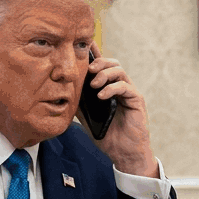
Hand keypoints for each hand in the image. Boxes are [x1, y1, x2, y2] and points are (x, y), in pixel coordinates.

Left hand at [83, 43, 157, 176]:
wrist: (123, 153)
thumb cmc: (107, 136)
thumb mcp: (86, 118)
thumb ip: (78, 103)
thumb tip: (62, 92)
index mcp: (107, 88)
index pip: (101, 67)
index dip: (94, 54)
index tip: (83, 45)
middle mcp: (119, 87)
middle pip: (112, 63)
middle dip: (99, 62)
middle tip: (89, 69)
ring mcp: (129, 92)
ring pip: (119, 71)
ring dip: (105, 74)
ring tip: (94, 85)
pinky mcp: (136, 100)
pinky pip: (125, 86)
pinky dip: (112, 88)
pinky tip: (102, 96)